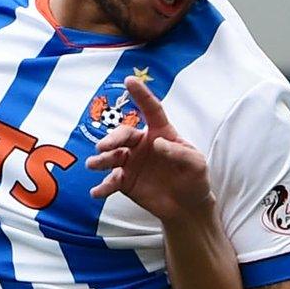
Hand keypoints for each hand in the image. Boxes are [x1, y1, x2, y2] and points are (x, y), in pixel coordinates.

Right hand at [84, 76, 213, 221]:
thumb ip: (179, 153)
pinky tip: (96, 192)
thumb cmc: (195, 180)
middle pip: (123, 135)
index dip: (141, 95)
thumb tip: (156, 143)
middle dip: (112, 138)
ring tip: (93, 164)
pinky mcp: (125, 182)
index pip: (151, 110)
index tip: (129, 80)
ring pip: (112, 156)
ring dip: (101, 159)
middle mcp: (142, 145)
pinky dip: (103, 187)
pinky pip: (111, 181)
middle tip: (104, 147)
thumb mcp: (196, 165)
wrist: (187, 207)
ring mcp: (132, 163)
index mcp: (161, 133)